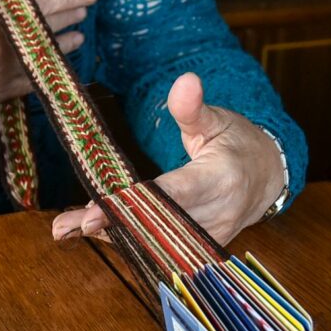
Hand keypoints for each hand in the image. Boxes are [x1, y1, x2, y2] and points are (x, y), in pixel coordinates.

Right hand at [0, 0, 96, 129]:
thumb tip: (7, 16)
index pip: (40, 6)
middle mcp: (3, 48)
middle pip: (46, 31)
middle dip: (68, 20)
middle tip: (85, 13)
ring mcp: (0, 75)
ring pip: (42, 59)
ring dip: (62, 48)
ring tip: (78, 39)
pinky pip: (28, 84)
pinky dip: (44, 74)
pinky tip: (54, 71)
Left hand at [52, 72, 285, 247]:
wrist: (265, 177)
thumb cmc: (236, 144)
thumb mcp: (217, 120)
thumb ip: (193, 107)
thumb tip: (184, 81)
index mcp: (220, 179)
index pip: (173, 195)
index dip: (133, 203)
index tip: (96, 209)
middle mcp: (216, 215)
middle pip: (157, 226)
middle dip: (111, 225)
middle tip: (67, 224)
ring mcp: (208, 237)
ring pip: (155, 243)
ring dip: (111, 236)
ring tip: (65, 228)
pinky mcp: (199, 249)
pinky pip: (160, 249)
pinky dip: (126, 240)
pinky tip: (93, 232)